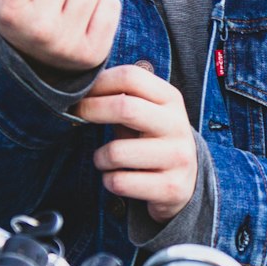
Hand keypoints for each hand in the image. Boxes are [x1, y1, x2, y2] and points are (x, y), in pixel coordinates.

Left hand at [73, 65, 197, 222]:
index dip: (99, 83)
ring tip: (104, 159)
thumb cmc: (154, 140)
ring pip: (116, 153)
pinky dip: (109, 181)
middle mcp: (177, 126)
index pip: (131, 77)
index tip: (83, 93)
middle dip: (91, 110)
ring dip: (99, 158)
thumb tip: (81, 90)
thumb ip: (122, 98)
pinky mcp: (170, 188)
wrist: (189, 182)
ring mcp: (177, 158)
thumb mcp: (148, 113)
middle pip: (125, 108)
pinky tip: (117, 178)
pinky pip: (119, 182)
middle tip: (77, 115)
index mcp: (171, 99)